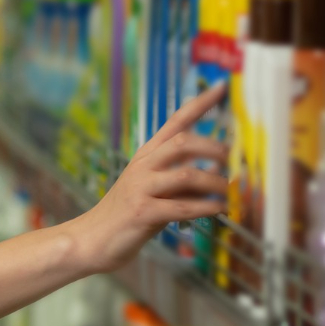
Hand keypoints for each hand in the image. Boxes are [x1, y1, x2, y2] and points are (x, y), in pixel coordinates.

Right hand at [67, 84, 229, 274]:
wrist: (92, 238)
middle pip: (183, 141)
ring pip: (186, 174)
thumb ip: (181, 178)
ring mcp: (141, 187)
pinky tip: (219, 210)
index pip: (176, 120)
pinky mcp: (143, 212)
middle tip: (233, 159)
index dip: (201, 103)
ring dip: (215, 182)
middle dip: (214, 147)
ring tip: (229, 192)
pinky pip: (182, 207)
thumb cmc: (127, 214)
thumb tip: (217, 170)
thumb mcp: (153, 189)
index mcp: (147, 155)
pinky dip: (206, 208)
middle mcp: (143, 165)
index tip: (222, 86)